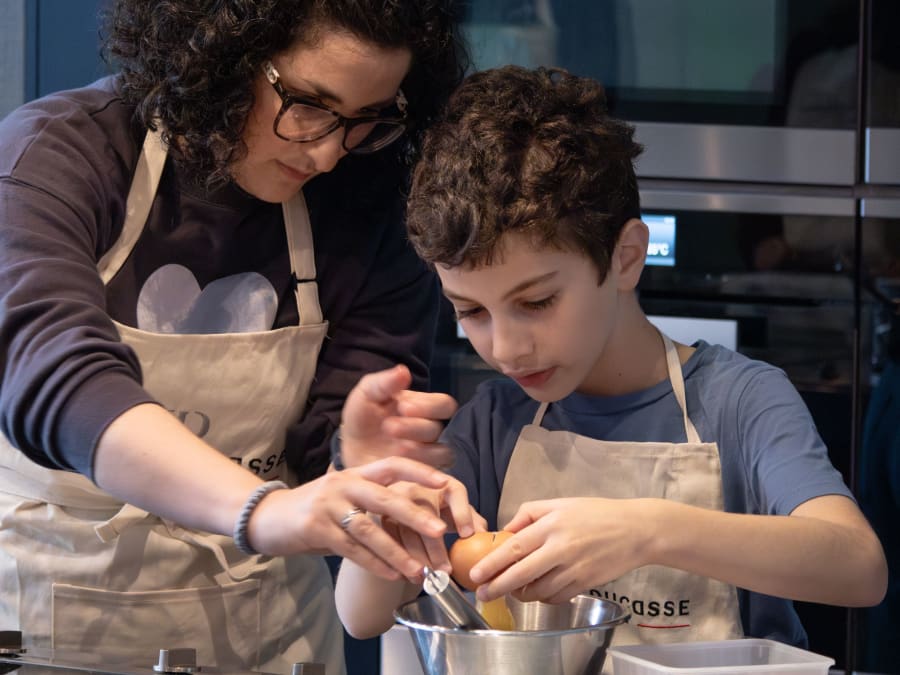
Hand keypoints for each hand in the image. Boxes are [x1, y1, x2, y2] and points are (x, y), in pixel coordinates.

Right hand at [247, 456, 463, 579]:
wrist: (267, 516)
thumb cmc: (313, 509)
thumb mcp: (342, 496)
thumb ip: (370, 502)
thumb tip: (412, 515)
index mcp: (354, 473)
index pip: (392, 465)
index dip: (419, 472)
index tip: (445, 483)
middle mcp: (343, 485)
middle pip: (385, 499)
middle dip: (415, 516)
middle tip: (440, 531)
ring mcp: (328, 505)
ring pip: (369, 530)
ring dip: (396, 552)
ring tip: (418, 570)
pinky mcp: (315, 528)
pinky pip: (351, 549)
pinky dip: (373, 564)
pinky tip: (391, 575)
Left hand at [340, 365, 457, 468]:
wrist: (350, 452)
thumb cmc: (362, 420)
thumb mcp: (366, 396)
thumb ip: (383, 382)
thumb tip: (404, 371)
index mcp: (422, 407)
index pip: (444, 404)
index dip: (428, 405)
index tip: (402, 406)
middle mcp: (430, 430)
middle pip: (440, 428)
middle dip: (415, 427)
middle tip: (390, 427)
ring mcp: (428, 454)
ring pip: (441, 452)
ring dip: (419, 448)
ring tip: (395, 448)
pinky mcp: (422, 475)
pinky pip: (433, 474)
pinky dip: (419, 467)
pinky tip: (398, 463)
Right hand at [380, 478, 484, 581]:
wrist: (400, 504)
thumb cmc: (436, 508)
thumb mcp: (453, 511)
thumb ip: (471, 520)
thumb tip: (483, 537)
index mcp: (441, 483)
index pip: (455, 491)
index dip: (462, 512)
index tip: (467, 535)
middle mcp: (415, 486)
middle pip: (426, 514)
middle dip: (436, 546)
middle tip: (446, 570)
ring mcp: (394, 500)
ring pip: (404, 530)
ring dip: (416, 557)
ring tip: (428, 576)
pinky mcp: (378, 516)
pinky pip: (387, 539)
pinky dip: (397, 559)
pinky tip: (407, 575)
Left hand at [469, 497, 656, 603]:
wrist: (635, 530)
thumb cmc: (596, 513)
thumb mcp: (560, 503)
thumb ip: (529, 512)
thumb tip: (505, 530)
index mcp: (552, 525)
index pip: (515, 547)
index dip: (493, 563)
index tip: (476, 574)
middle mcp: (561, 549)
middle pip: (521, 574)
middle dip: (498, 586)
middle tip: (482, 593)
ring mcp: (574, 569)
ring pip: (538, 590)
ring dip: (520, 593)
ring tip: (511, 589)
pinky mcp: (585, 583)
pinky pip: (556, 597)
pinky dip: (543, 597)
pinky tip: (537, 591)